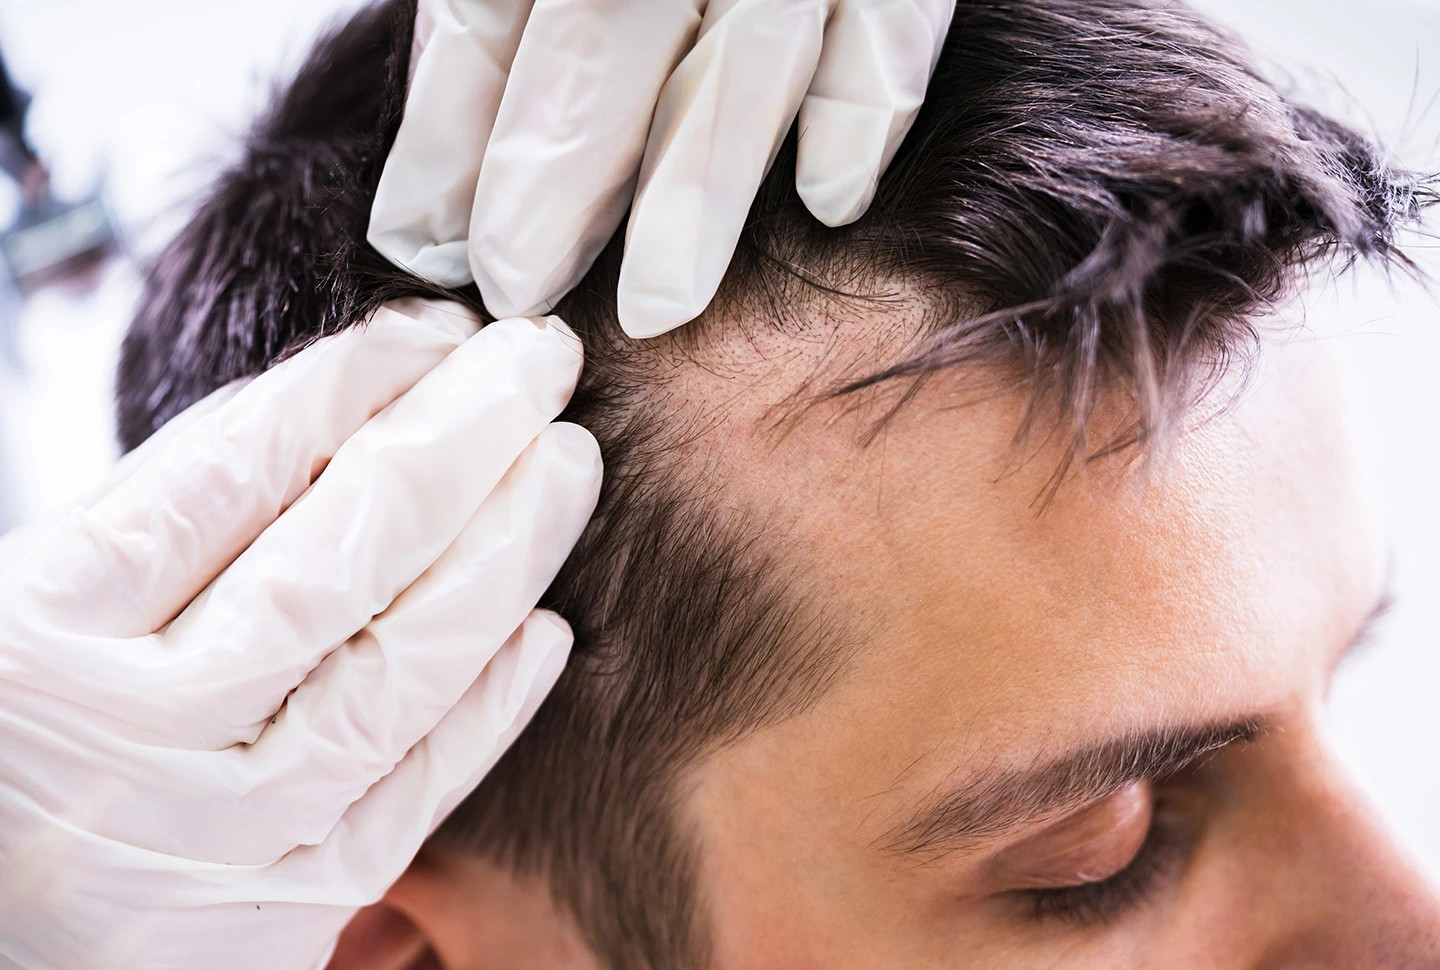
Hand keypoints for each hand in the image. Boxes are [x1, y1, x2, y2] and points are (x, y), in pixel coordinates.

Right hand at [0, 299, 600, 969]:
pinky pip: (411, 796)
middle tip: (539, 359)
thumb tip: (353, 402)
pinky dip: (487, 708)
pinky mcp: (278, 911)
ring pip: (396, 670)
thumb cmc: (20, 743)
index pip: (228, 473)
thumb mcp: (38, 610)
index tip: (435, 327)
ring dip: (504, 553)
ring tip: (566, 464)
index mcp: (39, 629)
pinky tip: (544, 627)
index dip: (350, 384)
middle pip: (337, 558)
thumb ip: (169, 527)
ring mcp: (213, 832)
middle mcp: (129, 732)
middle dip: (461, 439)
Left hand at [367, 0, 955, 337]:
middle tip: (515, 287)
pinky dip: (861, 109)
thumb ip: (492, 14)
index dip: (451, 129)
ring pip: (745, 56)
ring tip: (657, 305)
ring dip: (699, 189)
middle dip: (557, 176)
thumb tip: (437, 171)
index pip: (491, 8)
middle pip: (605, 31)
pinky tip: (831, 200)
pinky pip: (892, 22)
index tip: (422, 239)